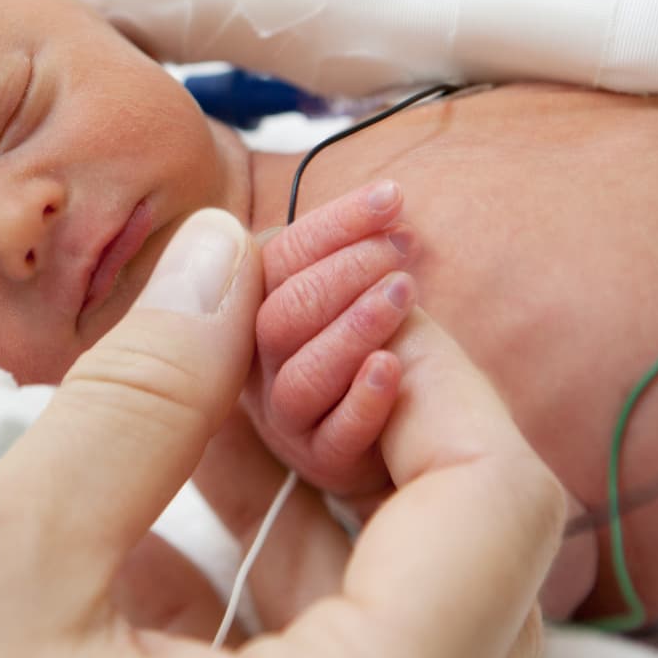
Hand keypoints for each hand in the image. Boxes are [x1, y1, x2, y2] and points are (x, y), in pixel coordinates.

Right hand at [0, 209, 562, 657]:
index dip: (436, 368)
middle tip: (276, 318)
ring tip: (216, 368)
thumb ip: (139, 395)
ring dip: (318, 475)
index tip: (338, 284)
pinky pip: (324, 644)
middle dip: (373, 415)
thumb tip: (226, 250)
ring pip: (400, 602)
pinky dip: (272, 549)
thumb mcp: (13, 558)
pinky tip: (184, 461)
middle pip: (471, 558)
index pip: (496, 515)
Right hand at [247, 180, 416, 498]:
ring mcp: (286, 417)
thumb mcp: (350, 291)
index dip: (333, 224)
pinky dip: (363, 399)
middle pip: (279, 316)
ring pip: (301, 375)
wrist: (400, 425)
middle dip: (343, 270)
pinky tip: (394, 366)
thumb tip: (385, 198)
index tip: (390, 198)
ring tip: (404, 291)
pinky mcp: (322, 460)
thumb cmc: (373, 343)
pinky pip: (335, 434)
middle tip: (401, 247)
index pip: (273, 257)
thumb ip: (342, 254)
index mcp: (253, 311)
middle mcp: (258, 366)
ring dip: (355, 326)